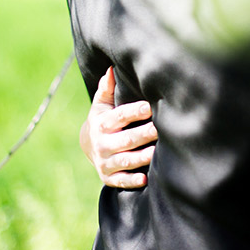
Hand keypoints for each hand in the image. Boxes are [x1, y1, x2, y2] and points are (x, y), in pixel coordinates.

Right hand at [79, 68, 157, 188]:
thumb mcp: (101, 105)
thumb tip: (111, 69)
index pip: (119, 117)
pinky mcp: (109, 177)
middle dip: (143, 134)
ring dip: (141, 157)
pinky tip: (145, 178)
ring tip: (157, 151)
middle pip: (125, 139)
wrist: (89, 147)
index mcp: (102, 124)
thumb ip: (107, 89)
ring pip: (125, 160)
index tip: (150, 106)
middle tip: (160, 128)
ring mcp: (105, 162)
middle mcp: (102, 144)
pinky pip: (121, 180)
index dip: (134, 112)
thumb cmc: (103, 120)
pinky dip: (132, 180)